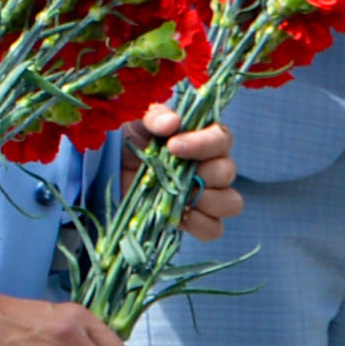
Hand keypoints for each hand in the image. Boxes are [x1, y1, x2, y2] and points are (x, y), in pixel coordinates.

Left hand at [138, 103, 244, 242]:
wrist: (113, 171)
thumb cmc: (131, 141)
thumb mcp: (138, 122)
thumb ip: (155, 117)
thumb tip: (172, 122)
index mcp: (204, 138)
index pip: (222, 138)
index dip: (203, 144)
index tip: (173, 146)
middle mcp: (211, 167)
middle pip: (228, 172)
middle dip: (204, 174)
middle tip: (175, 174)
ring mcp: (205, 196)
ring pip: (231, 202)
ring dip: (208, 200)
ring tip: (181, 195)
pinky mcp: (193, 220)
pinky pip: (214, 228)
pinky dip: (201, 225)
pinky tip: (180, 216)